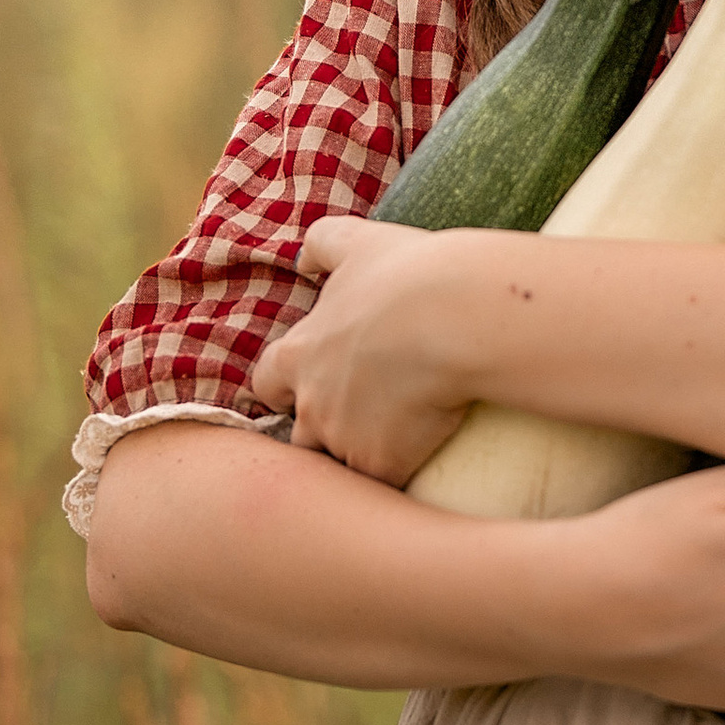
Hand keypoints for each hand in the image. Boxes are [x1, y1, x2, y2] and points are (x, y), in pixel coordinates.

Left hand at [252, 215, 482, 485]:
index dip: (287, 385)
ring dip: (361, 456)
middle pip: (300, 435)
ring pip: (340, 464)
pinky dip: (403, 473)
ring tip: (401, 443)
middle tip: (362, 421)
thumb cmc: (407, 275)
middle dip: (322, 433)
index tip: (314, 383)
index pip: (269, 381)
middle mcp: (311, 402)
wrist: (455, 317)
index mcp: (300, 353)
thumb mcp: (358, 242)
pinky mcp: (382, 464)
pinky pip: (386, 482)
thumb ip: (324, 244)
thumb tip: (304, 258)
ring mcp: (343, 439)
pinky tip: (429, 462)